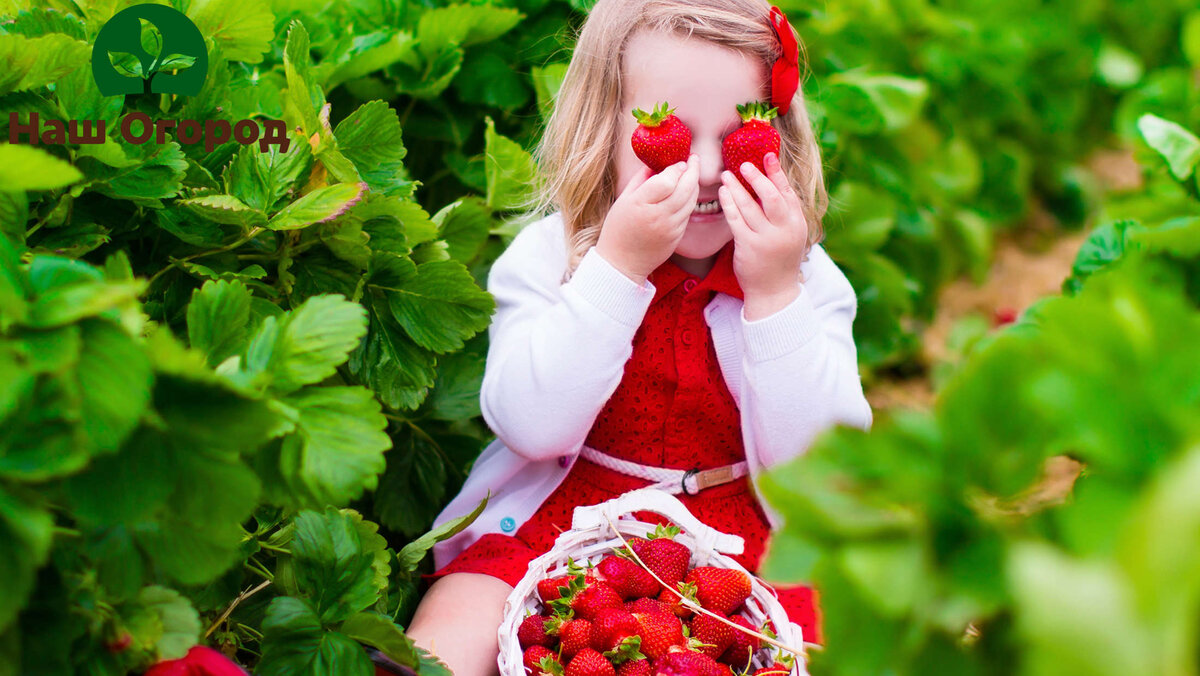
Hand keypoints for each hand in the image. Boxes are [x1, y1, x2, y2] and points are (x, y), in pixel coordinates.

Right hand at [596, 155, 699, 283]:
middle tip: (694, 159)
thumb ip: (640, 179)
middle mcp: (658, 216)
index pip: (667, 181)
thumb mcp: (623, 200)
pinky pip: (687, 214)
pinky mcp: (677, 237)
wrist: (622, 263)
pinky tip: (686, 193)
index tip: (679, 161)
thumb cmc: (618, 229)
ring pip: (691, 201)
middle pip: (685, 188)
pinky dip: (689, 200)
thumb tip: (656, 162)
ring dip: (694, 184)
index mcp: (640, 205)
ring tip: (692, 174)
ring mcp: (670, 228)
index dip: (676, 168)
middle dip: (693, 170)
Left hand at [718, 152, 809, 318]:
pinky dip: (729, 204)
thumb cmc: (779, 260)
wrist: (774, 292)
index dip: (777, 173)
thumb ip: (784, 214)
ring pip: (750, 206)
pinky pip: (736, 220)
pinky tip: (723, 193)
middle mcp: (784, 230)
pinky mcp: (749, 247)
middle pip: (771, 196)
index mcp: (797, 224)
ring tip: (726, 175)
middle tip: (744, 164)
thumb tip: (771, 184)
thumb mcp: (790, 235)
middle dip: (757, 178)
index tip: (768, 156)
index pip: (788, 192)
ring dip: (737, 188)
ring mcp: (767, 239)